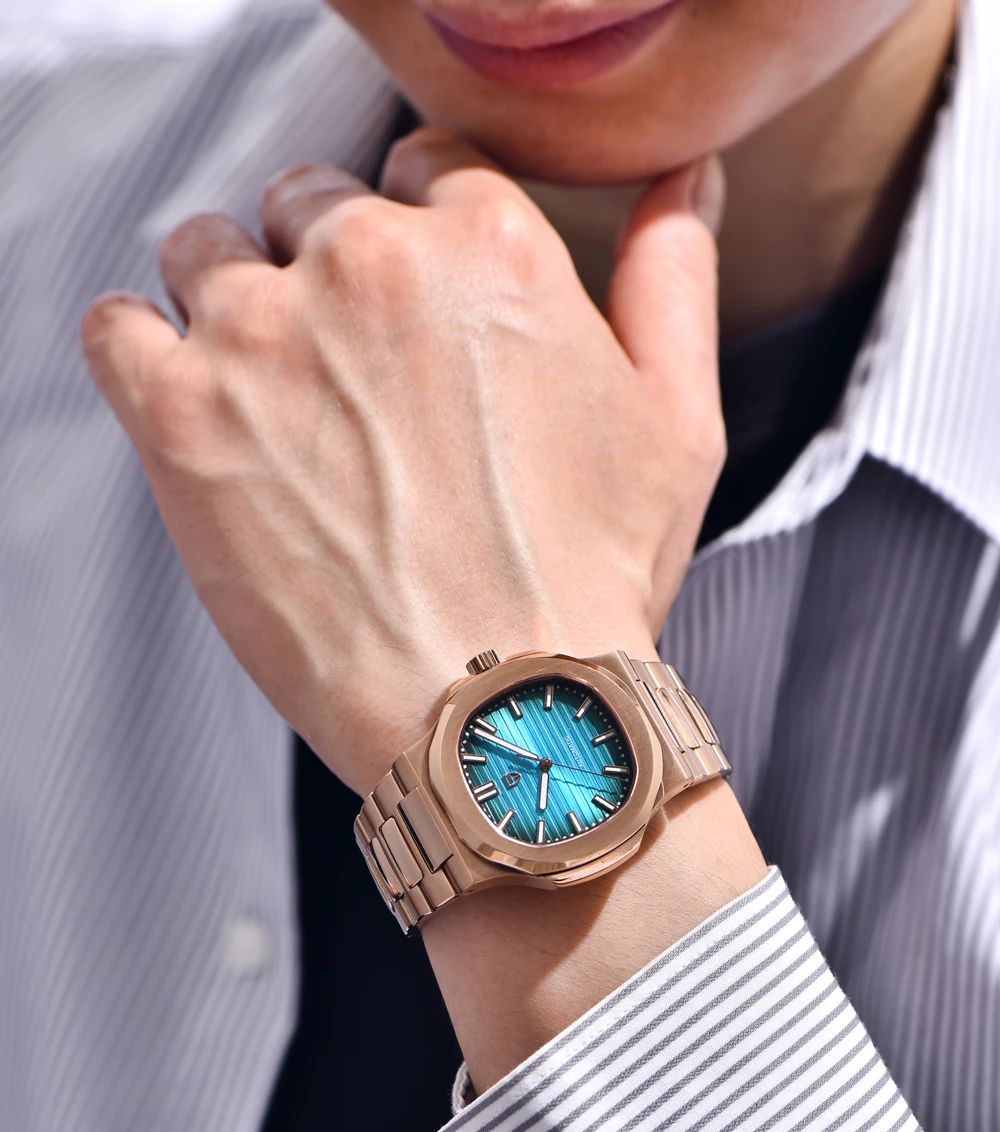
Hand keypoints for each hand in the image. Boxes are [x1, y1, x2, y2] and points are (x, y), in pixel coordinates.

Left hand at [81, 128, 724, 795]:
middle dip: (327, 274)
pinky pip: (118, 329)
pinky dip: (142, 353)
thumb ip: (673, 281)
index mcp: (490, 245)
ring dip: (232, 306)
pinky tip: (193, 408)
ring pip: (208, 253)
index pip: (419, 168)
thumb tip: (683, 183)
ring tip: (276, 407)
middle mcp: (370, 261)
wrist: (499, 710)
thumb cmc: (588, 586)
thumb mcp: (677, 424)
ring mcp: (264, 333)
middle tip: (354, 386)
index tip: (411, 312)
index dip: (416, 235)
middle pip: (308, 206)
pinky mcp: (182, 415)